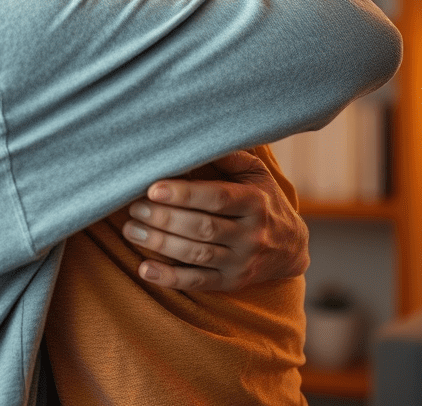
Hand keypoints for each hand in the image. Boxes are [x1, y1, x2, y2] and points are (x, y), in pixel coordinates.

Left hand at [121, 149, 308, 290]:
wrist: (290, 246)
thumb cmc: (261, 199)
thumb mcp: (254, 173)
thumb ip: (226, 157)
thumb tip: (190, 139)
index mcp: (254, 202)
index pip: (217, 198)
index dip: (185, 194)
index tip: (153, 188)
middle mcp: (251, 235)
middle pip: (202, 228)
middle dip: (164, 218)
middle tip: (134, 207)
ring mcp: (241, 262)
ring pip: (196, 255)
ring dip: (159, 244)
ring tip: (131, 229)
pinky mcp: (231, 283)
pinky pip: (198, 282)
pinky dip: (169, 278)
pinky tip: (145, 269)